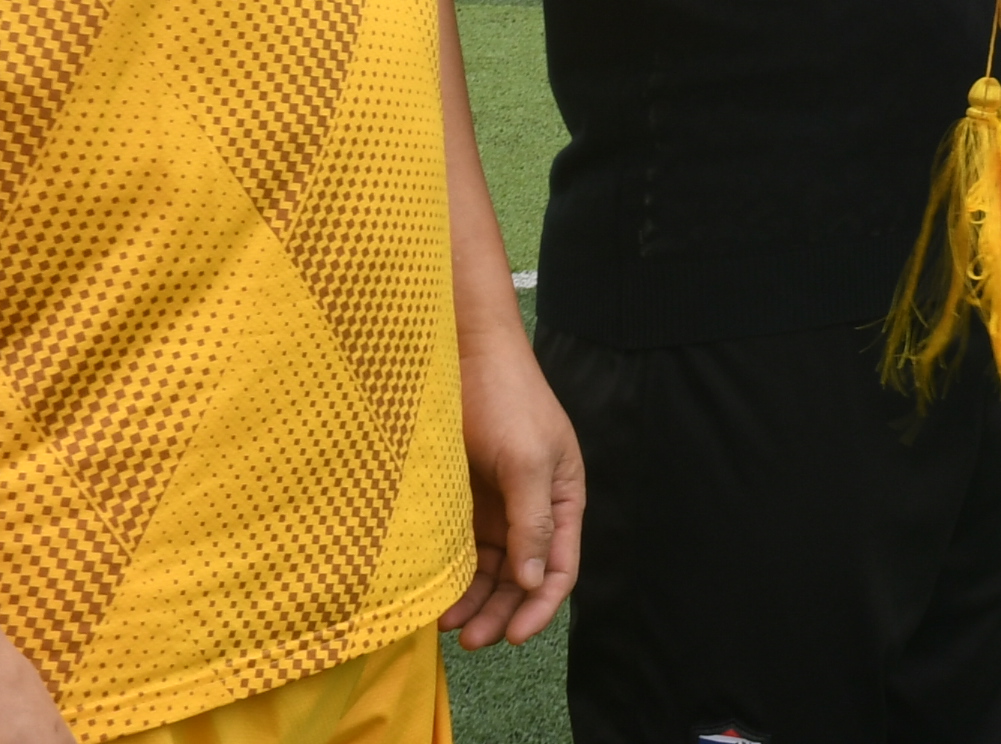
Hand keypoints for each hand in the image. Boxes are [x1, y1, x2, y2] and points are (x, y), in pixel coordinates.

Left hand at [443, 326, 583, 647]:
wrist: (464, 359)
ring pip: (491, 571)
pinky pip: (463, 552)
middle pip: (522, 577)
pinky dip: (454, 577)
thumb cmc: (508, 402)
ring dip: (475, 601)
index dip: (540, 606)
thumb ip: (533, 522)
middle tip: (471, 640)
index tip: (513, 638)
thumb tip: (534, 579)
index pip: (560, 567)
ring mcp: (498, 509)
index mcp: (563, 500)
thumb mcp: (527, 462)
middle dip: (501, 611)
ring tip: (448, 626)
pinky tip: (437, 595)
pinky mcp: (465, 504)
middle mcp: (533, 511)